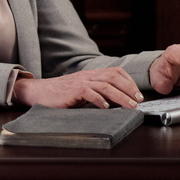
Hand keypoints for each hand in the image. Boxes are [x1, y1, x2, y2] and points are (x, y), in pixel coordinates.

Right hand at [12, 67, 141, 108]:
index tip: (137, 93)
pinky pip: (90, 93)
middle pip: (113, 77)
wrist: (41, 92)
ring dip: (120, 96)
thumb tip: (115, 102)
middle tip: (139, 100)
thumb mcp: (82, 90)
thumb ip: (96, 92)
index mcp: (91, 74)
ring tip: (130, 105)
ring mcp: (81, 82)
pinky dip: (100, 100)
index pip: (115, 71)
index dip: (129, 81)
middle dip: (129, 88)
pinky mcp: (73, 91)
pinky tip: (107, 107)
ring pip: (105, 86)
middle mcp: (88, 75)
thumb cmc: (62, 94)